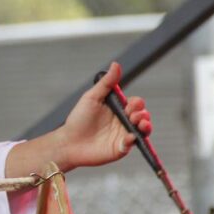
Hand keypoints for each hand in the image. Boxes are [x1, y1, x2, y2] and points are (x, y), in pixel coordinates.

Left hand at [4, 62, 151, 176]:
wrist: (68, 141)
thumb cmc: (78, 119)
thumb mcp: (92, 97)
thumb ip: (106, 83)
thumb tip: (116, 64)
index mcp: (118, 109)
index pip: (136, 104)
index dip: (137, 103)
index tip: (129, 104)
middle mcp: (123, 122)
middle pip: (143, 116)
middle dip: (143, 114)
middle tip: (133, 115)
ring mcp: (123, 136)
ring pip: (143, 131)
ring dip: (146, 126)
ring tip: (140, 124)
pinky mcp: (120, 149)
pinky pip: (132, 145)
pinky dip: (133, 140)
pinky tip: (129, 137)